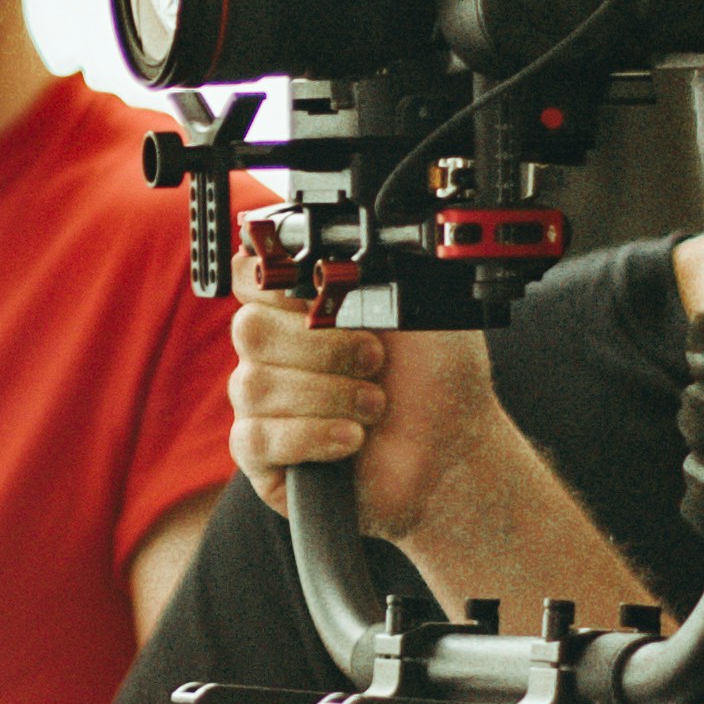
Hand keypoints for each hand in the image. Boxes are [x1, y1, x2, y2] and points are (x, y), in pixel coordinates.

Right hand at [225, 296, 512, 548]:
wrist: (453, 450)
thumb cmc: (437, 379)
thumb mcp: (420, 304)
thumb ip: (373, 269)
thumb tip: (332, 246)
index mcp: (304, 309)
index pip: (250, 279)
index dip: (275, 284)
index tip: (322, 295)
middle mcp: (278, 352)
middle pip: (249, 330)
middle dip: (320, 346)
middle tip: (374, 360)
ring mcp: (265, 405)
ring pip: (254, 386)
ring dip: (327, 395)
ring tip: (374, 406)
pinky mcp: (263, 456)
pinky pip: (254, 438)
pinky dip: (309, 436)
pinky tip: (350, 439)